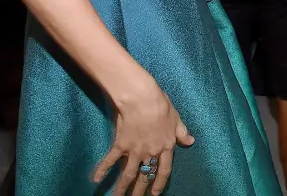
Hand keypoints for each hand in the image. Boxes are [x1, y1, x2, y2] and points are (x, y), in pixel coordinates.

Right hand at [93, 78, 194, 195]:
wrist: (142, 100)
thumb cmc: (161, 106)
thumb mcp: (176, 118)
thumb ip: (181, 132)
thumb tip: (190, 141)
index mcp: (165, 147)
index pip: (164, 170)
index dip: (159, 183)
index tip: (155, 193)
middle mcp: (150, 153)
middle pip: (145, 176)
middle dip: (140, 191)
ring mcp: (135, 151)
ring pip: (128, 174)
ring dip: (122, 188)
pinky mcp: (121, 145)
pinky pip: (110, 160)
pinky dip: (103, 170)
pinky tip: (96, 179)